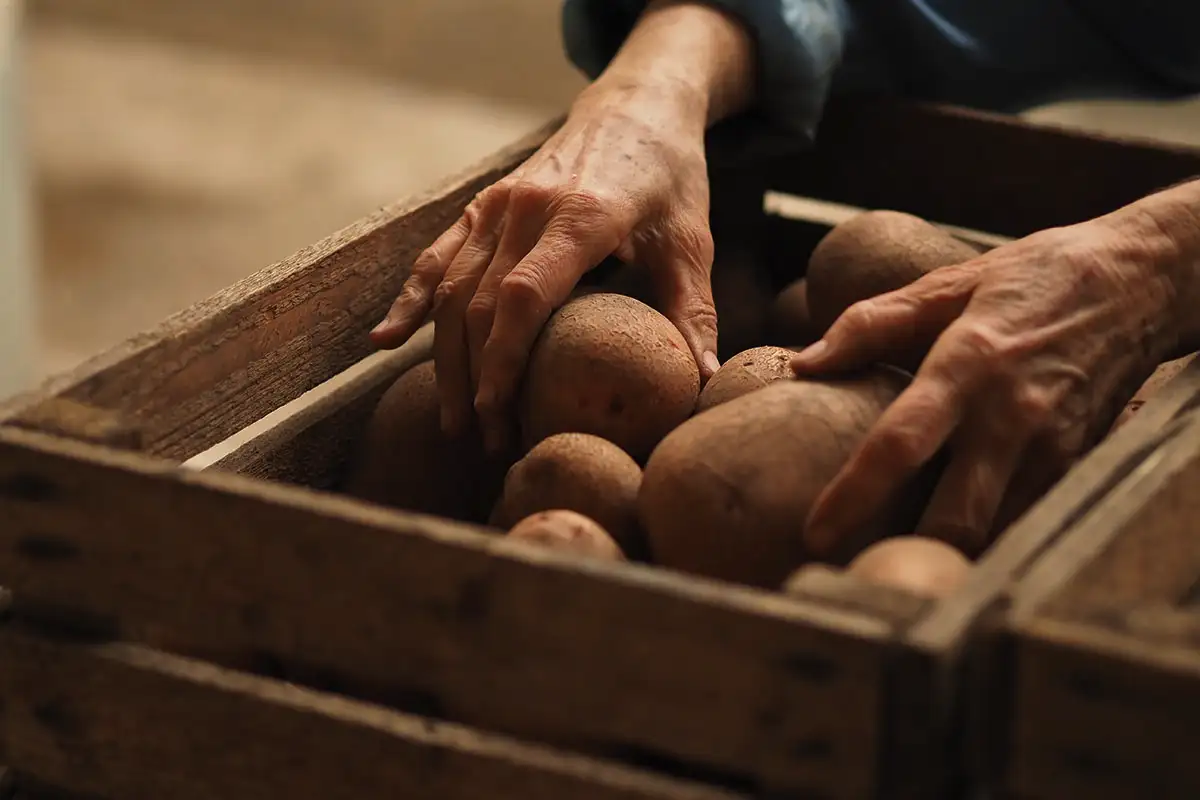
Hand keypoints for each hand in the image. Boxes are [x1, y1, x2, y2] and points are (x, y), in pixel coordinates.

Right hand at [370, 81, 718, 451]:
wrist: (635, 105)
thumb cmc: (670, 177)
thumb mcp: (691, 242)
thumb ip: (693, 312)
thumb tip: (702, 381)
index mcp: (580, 215)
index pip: (522, 296)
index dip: (502, 360)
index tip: (498, 414)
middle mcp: (527, 207)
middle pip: (477, 303)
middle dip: (475, 379)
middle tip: (483, 440)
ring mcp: (498, 203)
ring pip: (450, 288)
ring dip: (445, 358)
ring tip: (453, 420)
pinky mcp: (484, 204)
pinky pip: (437, 256)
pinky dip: (411, 300)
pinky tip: (387, 341)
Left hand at [791, 217, 1181, 555]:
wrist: (1137, 282)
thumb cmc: (1029, 280)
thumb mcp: (945, 284)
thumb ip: (866, 325)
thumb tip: (801, 364)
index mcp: (967, 366)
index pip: (900, 444)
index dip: (855, 495)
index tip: (816, 533)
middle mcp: (1011, 417)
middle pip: (956, 518)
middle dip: (909, 554)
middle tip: (858, 569)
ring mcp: (1051, 447)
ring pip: (996, 532)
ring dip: (949, 555)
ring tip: (899, 564)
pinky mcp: (1078, 463)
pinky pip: (1026, 519)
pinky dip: (990, 537)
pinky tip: (954, 539)